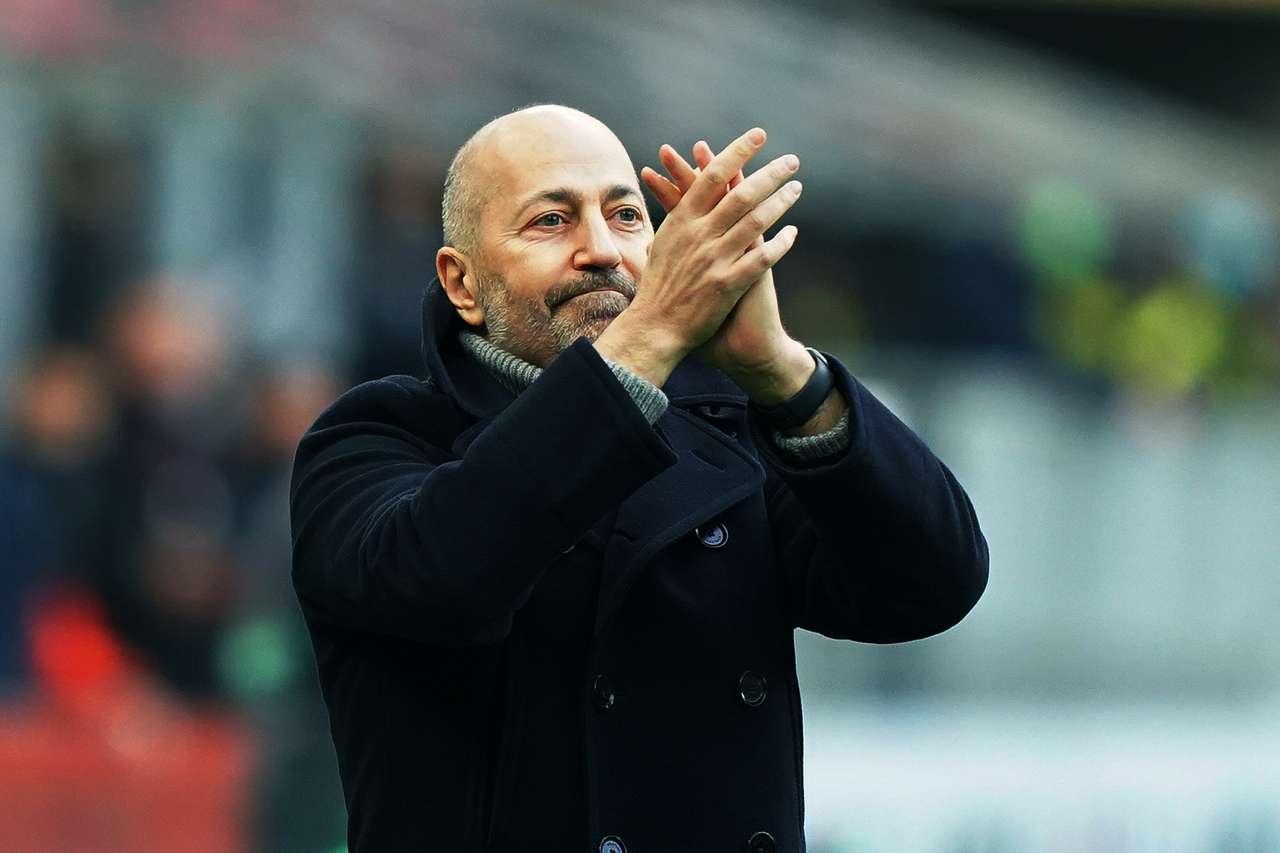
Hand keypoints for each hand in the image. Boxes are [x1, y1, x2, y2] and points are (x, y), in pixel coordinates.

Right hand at [596, 128, 800, 387]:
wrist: (653, 328)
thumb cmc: (656, 287)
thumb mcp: (661, 245)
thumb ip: (677, 219)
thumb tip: (682, 194)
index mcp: (681, 221)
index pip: (713, 175)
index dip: (737, 152)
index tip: (758, 136)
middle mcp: (699, 235)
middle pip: (741, 194)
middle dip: (770, 173)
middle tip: (792, 161)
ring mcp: (714, 259)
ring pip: (755, 221)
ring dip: (780, 202)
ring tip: (797, 188)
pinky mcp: (727, 284)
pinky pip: (762, 258)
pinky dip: (780, 243)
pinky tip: (793, 232)